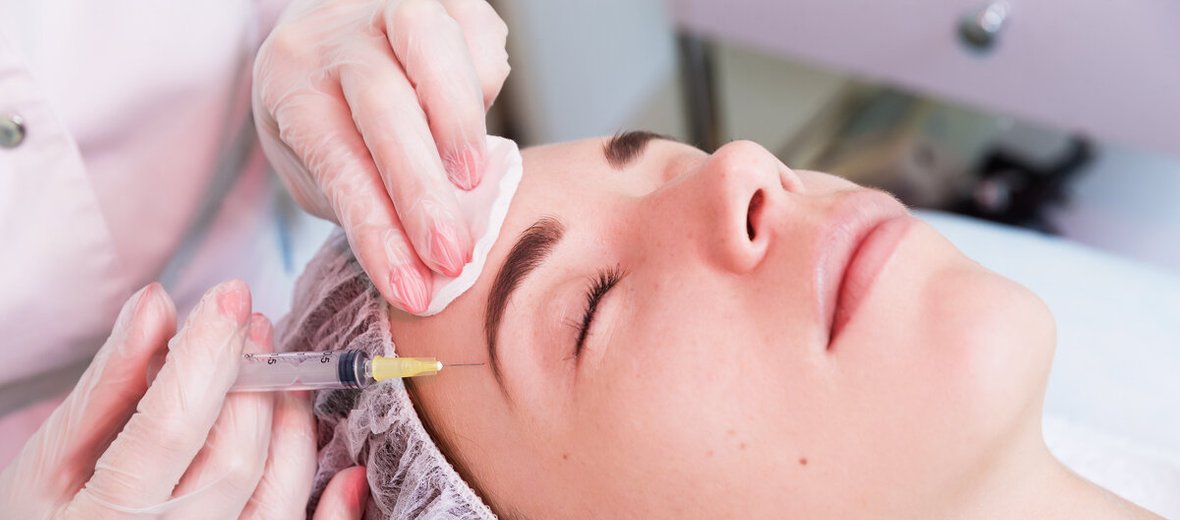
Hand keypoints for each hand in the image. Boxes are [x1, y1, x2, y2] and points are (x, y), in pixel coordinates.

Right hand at [0, 281, 366, 517]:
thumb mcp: (52, 460)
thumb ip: (108, 383)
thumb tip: (158, 303)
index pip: (170, 426)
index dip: (206, 354)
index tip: (229, 295)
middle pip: (234, 457)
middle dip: (252, 381)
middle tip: (254, 327)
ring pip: (279, 494)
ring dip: (291, 424)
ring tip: (277, 377)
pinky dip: (335, 510)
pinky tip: (345, 472)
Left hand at [253, 0, 510, 312]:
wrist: (331, 27)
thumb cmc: (327, 110)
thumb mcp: (317, 164)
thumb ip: (362, 203)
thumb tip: (424, 265)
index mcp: (292, 85)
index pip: (337, 164)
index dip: (377, 231)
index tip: (411, 289)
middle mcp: (335, 37)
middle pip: (382, 108)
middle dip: (422, 191)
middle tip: (452, 255)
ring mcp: (387, 5)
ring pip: (428, 45)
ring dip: (457, 120)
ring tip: (474, 180)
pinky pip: (474, 33)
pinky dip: (484, 82)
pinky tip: (477, 121)